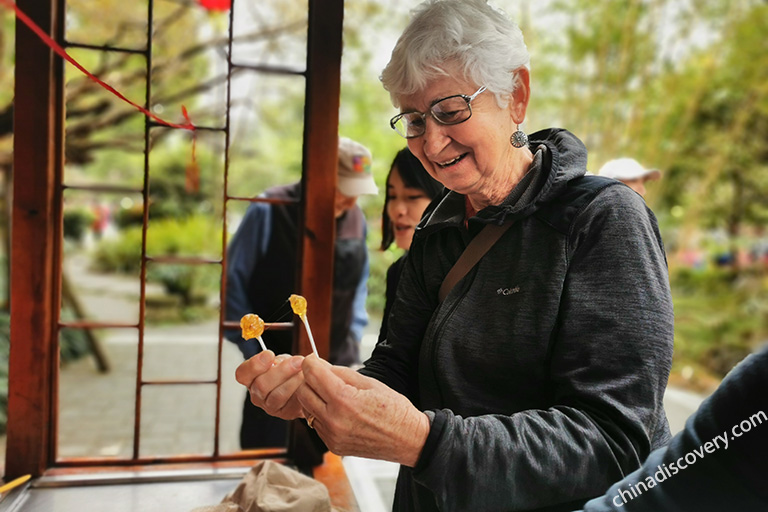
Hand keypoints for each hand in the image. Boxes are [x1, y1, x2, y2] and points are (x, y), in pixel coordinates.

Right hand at [235, 350, 305, 420]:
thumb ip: (277, 360)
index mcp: (251, 378)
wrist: (305, 385)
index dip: (254, 364)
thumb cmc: (290, 369)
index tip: (269, 354)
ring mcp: (269, 406)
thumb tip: (276, 361)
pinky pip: (290, 404)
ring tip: (304, 372)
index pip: (243, 373)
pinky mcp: (283, 413)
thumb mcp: (282, 360)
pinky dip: (299, 391)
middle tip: (298, 361)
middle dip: (282, 371)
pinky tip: (305, 384)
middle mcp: (256, 394)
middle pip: (261, 385)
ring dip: (293, 381)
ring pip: (277, 395)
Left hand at [296, 355, 429, 466]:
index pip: (312, 374)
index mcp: (344, 400)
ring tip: (331, 393)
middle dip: (309, 380)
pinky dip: (321, 413)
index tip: (314, 360)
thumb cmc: (393, 409)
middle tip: (322, 376)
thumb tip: (319, 365)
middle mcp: (334, 420)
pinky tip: (337, 410)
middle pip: (302, 391)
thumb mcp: (369, 383)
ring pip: (306, 408)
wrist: (408, 440)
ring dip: (313, 397)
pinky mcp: (333, 445)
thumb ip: (341, 373)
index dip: (311, 363)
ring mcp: (332, 436)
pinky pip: (316, 423)